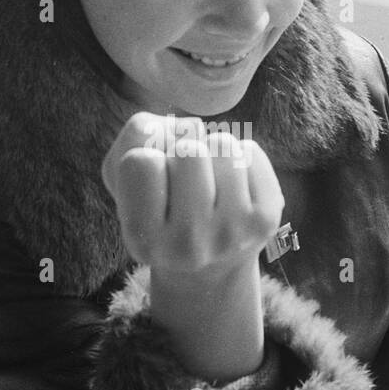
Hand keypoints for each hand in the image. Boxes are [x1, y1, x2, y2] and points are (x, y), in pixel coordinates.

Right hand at [101, 113, 283, 277]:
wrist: (209, 262)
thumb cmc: (160, 206)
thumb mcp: (123, 178)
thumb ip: (134, 137)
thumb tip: (188, 127)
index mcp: (143, 239)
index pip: (141, 161)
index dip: (146, 157)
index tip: (153, 181)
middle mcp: (187, 243)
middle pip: (188, 149)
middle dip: (182, 149)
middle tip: (185, 179)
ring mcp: (232, 232)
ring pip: (222, 143)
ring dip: (212, 151)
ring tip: (209, 181)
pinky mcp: (264, 219)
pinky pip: (251, 150)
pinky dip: (239, 156)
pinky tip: (233, 187)